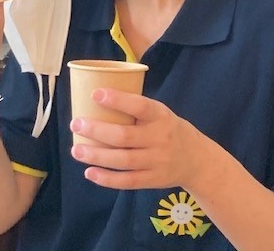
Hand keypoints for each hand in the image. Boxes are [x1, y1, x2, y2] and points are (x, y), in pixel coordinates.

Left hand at [70, 88, 204, 189]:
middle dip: (97, 130)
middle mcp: (160, 138)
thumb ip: (136, 110)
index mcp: (160, 116)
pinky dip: (107, 178)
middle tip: (76, 124)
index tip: (95, 94)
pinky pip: (127, 181)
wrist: (197, 160)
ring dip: (96, 155)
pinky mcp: (153, 180)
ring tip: (76, 150)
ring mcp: (156, 161)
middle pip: (124, 136)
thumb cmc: (168, 129)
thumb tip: (96, 98)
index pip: (139, 106)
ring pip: (122, 160)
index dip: (117, 100)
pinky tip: (89, 172)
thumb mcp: (160, 113)